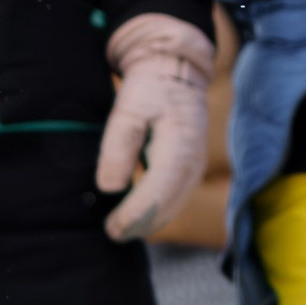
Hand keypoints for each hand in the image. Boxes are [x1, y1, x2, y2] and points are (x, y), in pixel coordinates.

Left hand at [97, 14, 215, 241]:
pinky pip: (176, 198)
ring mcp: (195, 166)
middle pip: (168, 207)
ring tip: (121, 230)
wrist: (176, 70)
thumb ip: (118, 147)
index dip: (134, 215)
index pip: (157, 193)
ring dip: (149, 222)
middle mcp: (193, 162)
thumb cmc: (150, 88)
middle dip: (140, 225)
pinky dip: (157, 212)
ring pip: (174, 206)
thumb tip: (110, 187)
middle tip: (112, 234)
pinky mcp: (191, 168)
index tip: (112, 228)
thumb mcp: (128, 109)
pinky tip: (137, 217)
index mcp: (180, 146)